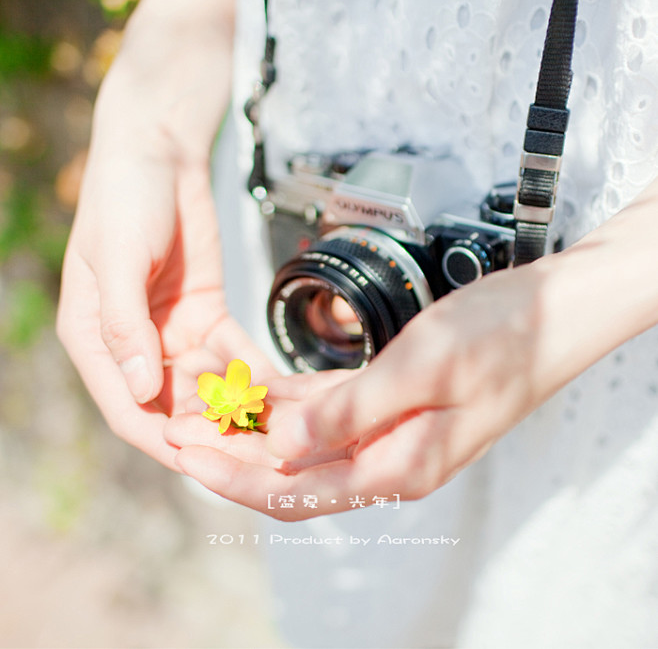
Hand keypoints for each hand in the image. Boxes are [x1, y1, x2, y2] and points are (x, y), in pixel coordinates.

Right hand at [56, 0, 271, 468]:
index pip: (128, 407)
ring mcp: (172, 334)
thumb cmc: (125, 198)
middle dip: (212, 431)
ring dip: (237, 408)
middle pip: (172, 406)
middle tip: (254, 452)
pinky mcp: (206, 316)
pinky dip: (252, 374)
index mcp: (97, 339)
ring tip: (274, 428)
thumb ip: (125, 325)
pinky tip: (281, 391)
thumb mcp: (117, 258)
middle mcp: (135, 345)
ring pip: (206, 387)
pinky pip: (231, 356)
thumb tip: (142, 391)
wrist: (161, 154)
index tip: (203, 461)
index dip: (163, 438)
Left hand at [164, 264, 551, 516]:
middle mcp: (388, 458)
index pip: (293, 491)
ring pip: (303, 441)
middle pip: (289, 471)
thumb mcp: (422, 368)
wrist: (554, 314)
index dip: (233, 477)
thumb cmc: (502, 336)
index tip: (184, 454)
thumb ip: (348, 412)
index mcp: (397, 466)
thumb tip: (281, 443)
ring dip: (254, 426)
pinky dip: (288, 401)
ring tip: (205, 403)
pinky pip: (327, 411)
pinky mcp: (390, 403)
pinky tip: (256, 385)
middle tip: (180, 427)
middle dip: (231, 452)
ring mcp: (389, 432)